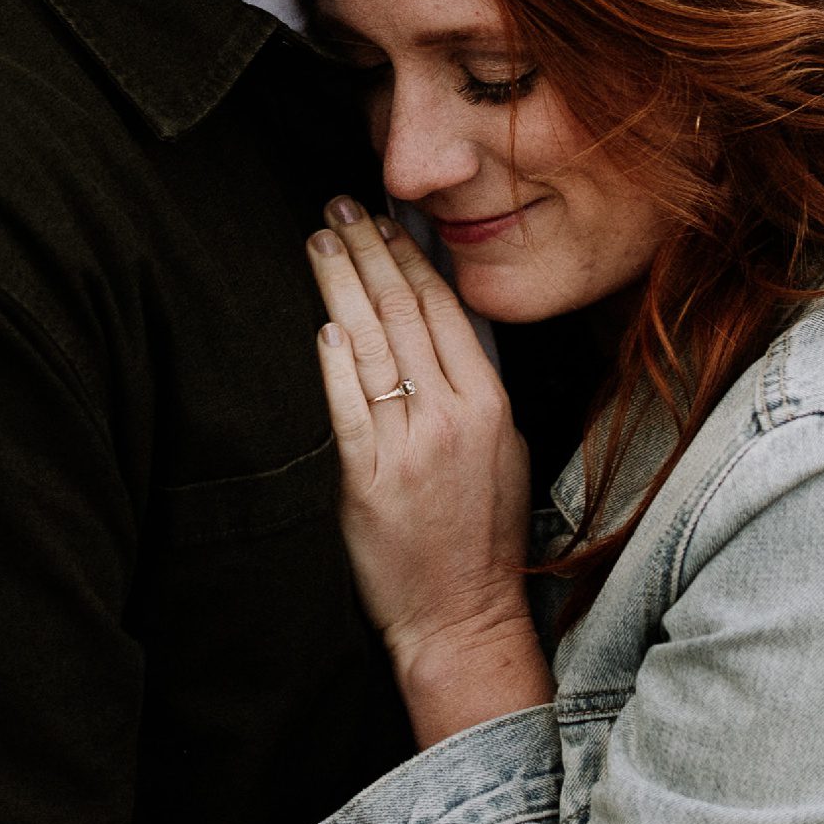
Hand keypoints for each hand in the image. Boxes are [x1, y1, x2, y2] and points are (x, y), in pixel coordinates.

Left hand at [308, 200, 551, 746]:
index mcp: (489, 403)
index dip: (411, 257)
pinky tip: (320, 324)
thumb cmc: (482, 536)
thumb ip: (477, 387)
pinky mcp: (368, 480)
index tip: (386, 220)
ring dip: (340, 286)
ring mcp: (409, 446)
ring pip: (370, 348)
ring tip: (319, 243)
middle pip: (403, 313)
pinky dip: (334, 363)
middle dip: (369, 251)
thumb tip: (446, 325)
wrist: (463, 615)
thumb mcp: (504, 448)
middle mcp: (451, 416)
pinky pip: (348, 409)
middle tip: (338, 208)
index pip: (444, 310)